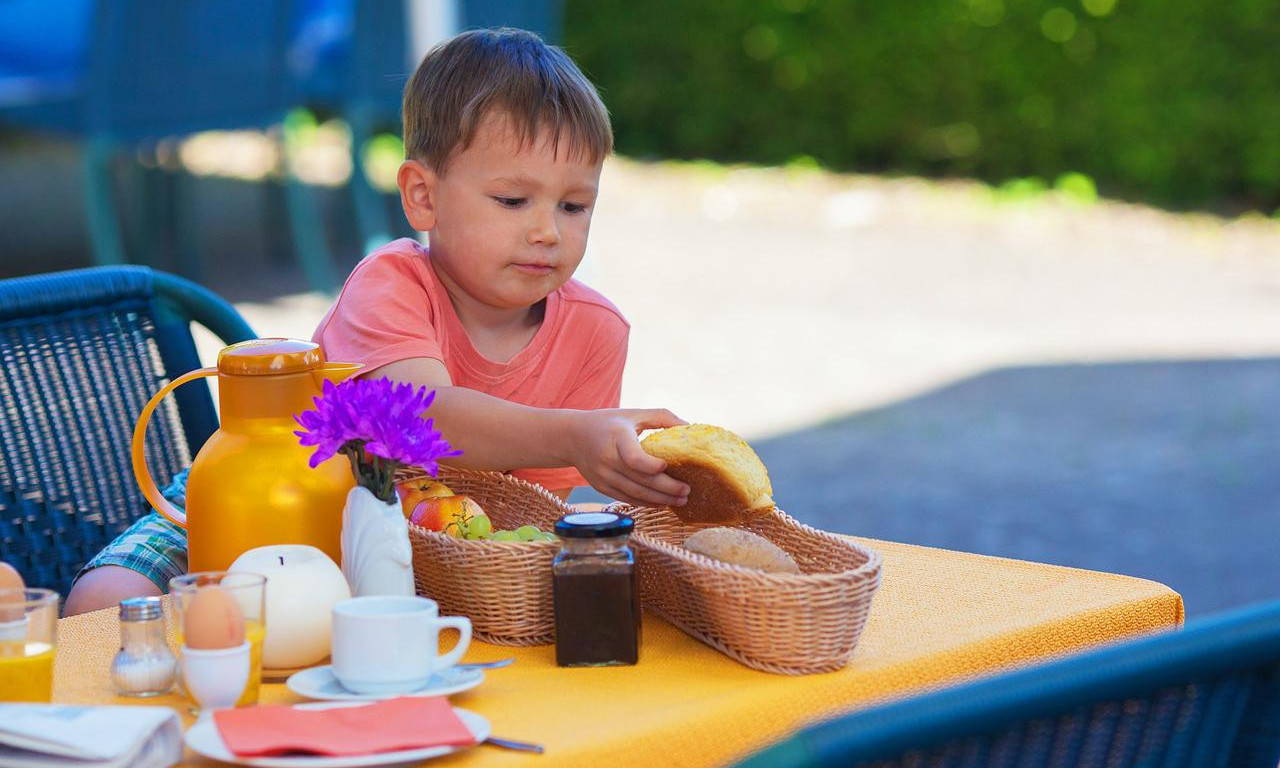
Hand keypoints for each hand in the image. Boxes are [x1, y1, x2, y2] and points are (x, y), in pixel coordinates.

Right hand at [563, 409, 690, 507]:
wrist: (572, 437)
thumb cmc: (609, 423)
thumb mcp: (633, 414)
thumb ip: (662, 417)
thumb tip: (689, 427)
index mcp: (616, 437)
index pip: (634, 458)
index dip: (652, 466)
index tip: (668, 465)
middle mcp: (607, 459)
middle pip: (640, 480)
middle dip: (667, 488)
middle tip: (687, 490)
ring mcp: (603, 476)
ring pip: (635, 494)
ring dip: (660, 500)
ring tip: (681, 500)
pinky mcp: (602, 488)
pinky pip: (627, 499)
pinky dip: (646, 503)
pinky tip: (663, 502)